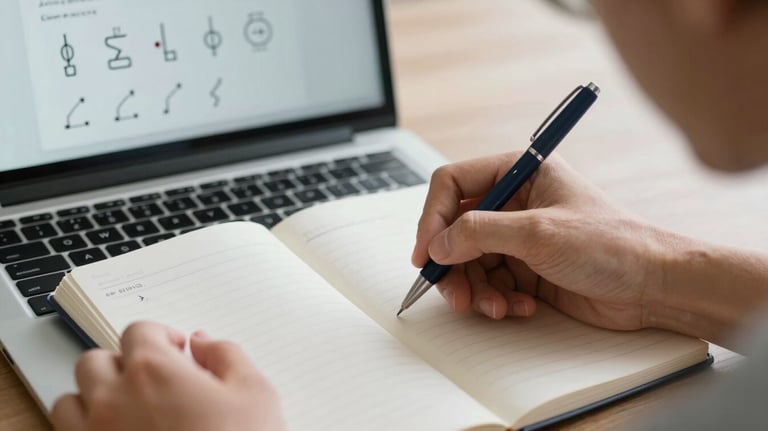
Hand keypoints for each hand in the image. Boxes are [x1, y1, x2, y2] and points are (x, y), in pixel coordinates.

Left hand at [52, 322, 285, 430]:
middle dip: (122, 364)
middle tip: (153, 381)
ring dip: (94, 398)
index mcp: (153, 370)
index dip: (161, 336)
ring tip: (127, 411)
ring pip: (71, 401)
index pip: (139, 331)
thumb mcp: (256, 394)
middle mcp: (113, 399)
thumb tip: (204, 343)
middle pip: (96, 361)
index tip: (177, 351)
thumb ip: (226, 356)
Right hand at [412, 152, 669, 330]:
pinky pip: (490, 283)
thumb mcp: (539, 232)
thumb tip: (438, 243)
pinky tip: (520, 308)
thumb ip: (480, 232)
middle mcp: (515, 202)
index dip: (434, 217)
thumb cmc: (613, 244)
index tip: (427, 250)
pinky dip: (496, 299)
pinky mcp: (526, 268)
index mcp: (520, 173)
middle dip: (452, 263)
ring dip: (475, 288)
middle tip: (453, 291)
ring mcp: (519, 237)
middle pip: (456, 228)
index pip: (454, 184)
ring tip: (493, 306)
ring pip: (469, 261)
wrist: (653, 286)